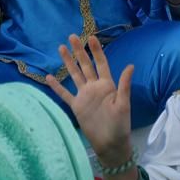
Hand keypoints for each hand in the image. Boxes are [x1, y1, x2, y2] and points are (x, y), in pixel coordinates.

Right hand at [45, 34, 133, 165]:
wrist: (110, 144)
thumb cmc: (120, 125)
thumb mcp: (124, 104)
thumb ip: (124, 85)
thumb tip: (131, 65)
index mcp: (107, 85)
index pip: (101, 63)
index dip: (96, 51)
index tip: (91, 37)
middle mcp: (94, 87)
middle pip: (85, 65)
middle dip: (79, 51)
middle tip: (72, 36)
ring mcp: (84, 96)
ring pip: (74, 75)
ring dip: (68, 62)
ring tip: (61, 48)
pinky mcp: (76, 106)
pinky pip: (64, 94)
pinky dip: (56, 86)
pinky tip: (48, 77)